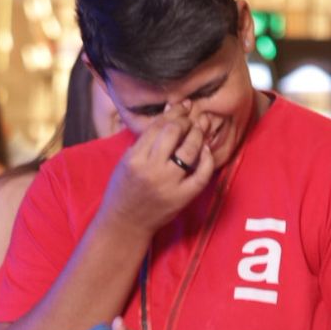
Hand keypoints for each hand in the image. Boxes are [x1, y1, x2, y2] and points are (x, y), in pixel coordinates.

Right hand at [99, 114, 216, 235]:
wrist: (125, 223)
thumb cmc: (123, 189)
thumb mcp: (126, 161)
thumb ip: (145, 139)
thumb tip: (168, 111)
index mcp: (135, 158)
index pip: (158, 126)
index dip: (173, 113)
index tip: (182, 106)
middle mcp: (152, 169)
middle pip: (174, 133)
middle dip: (185, 121)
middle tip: (191, 117)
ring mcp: (169, 184)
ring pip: (190, 150)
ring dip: (198, 135)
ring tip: (200, 128)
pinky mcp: (182, 198)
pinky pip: (202, 175)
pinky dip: (207, 160)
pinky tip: (205, 150)